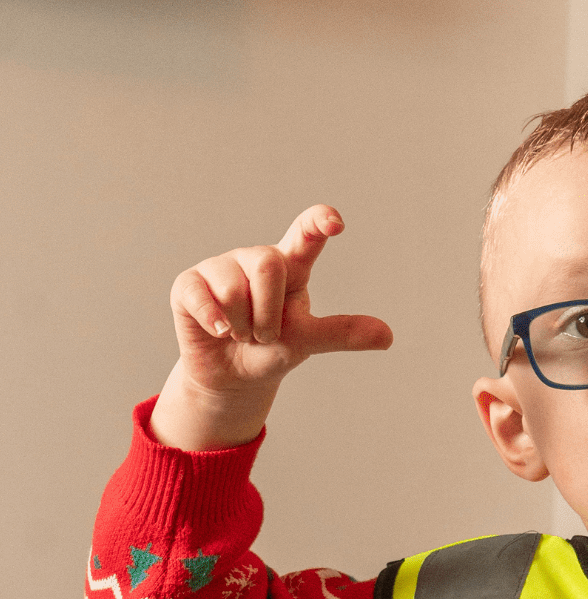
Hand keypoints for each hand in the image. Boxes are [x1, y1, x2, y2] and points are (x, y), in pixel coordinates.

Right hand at [152, 205, 392, 449]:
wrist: (233, 376)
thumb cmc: (273, 349)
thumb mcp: (309, 341)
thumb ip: (341, 333)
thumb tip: (388, 337)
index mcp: (291, 266)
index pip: (305, 233)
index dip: (318, 222)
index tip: (334, 222)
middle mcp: (255, 259)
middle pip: (267, 263)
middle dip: (268, 311)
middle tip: (265, 333)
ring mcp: (220, 267)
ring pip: (232, 288)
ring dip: (242, 324)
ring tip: (241, 332)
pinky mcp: (189, 283)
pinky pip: (200, 296)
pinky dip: (215, 322)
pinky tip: (219, 331)